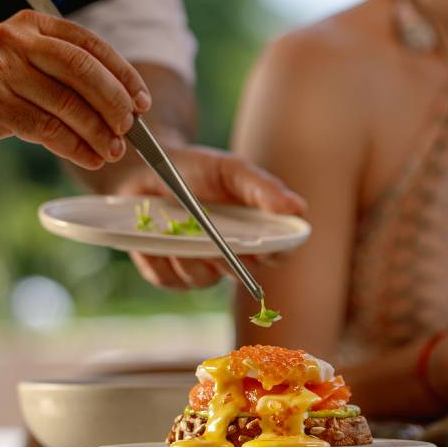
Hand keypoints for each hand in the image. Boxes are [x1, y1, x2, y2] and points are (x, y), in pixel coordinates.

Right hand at [0, 10, 150, 167]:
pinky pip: (45, 129)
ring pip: (66, 103)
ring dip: (98, 131)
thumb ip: (66, 71)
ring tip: (114, 150)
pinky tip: (88, 157)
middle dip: (115, 102)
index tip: (142, 101)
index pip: (90, 45)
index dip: (122, 74)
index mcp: (33, 24)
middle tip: (131, 128)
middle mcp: (15, 41)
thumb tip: (126, 104)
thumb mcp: (24, 60)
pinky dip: (74, 146)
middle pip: (82, 70)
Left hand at [117, 144, 305, 289]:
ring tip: (176, 227)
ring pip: (203, 279)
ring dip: (190, 255)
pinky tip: (156, 233)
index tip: (266, 243)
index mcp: (253, 231)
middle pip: (241, 273)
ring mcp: (199, 268)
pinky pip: (168, 278)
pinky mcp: (168, 275)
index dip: (277, 252)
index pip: (278, 253)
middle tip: (217, 239)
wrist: (148, 167)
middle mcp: (230, 255)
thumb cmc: (197, 169)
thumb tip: (299, 207)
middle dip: (228, 258)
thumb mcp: (231, 170)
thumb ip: (262, 189)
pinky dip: (161, 257)